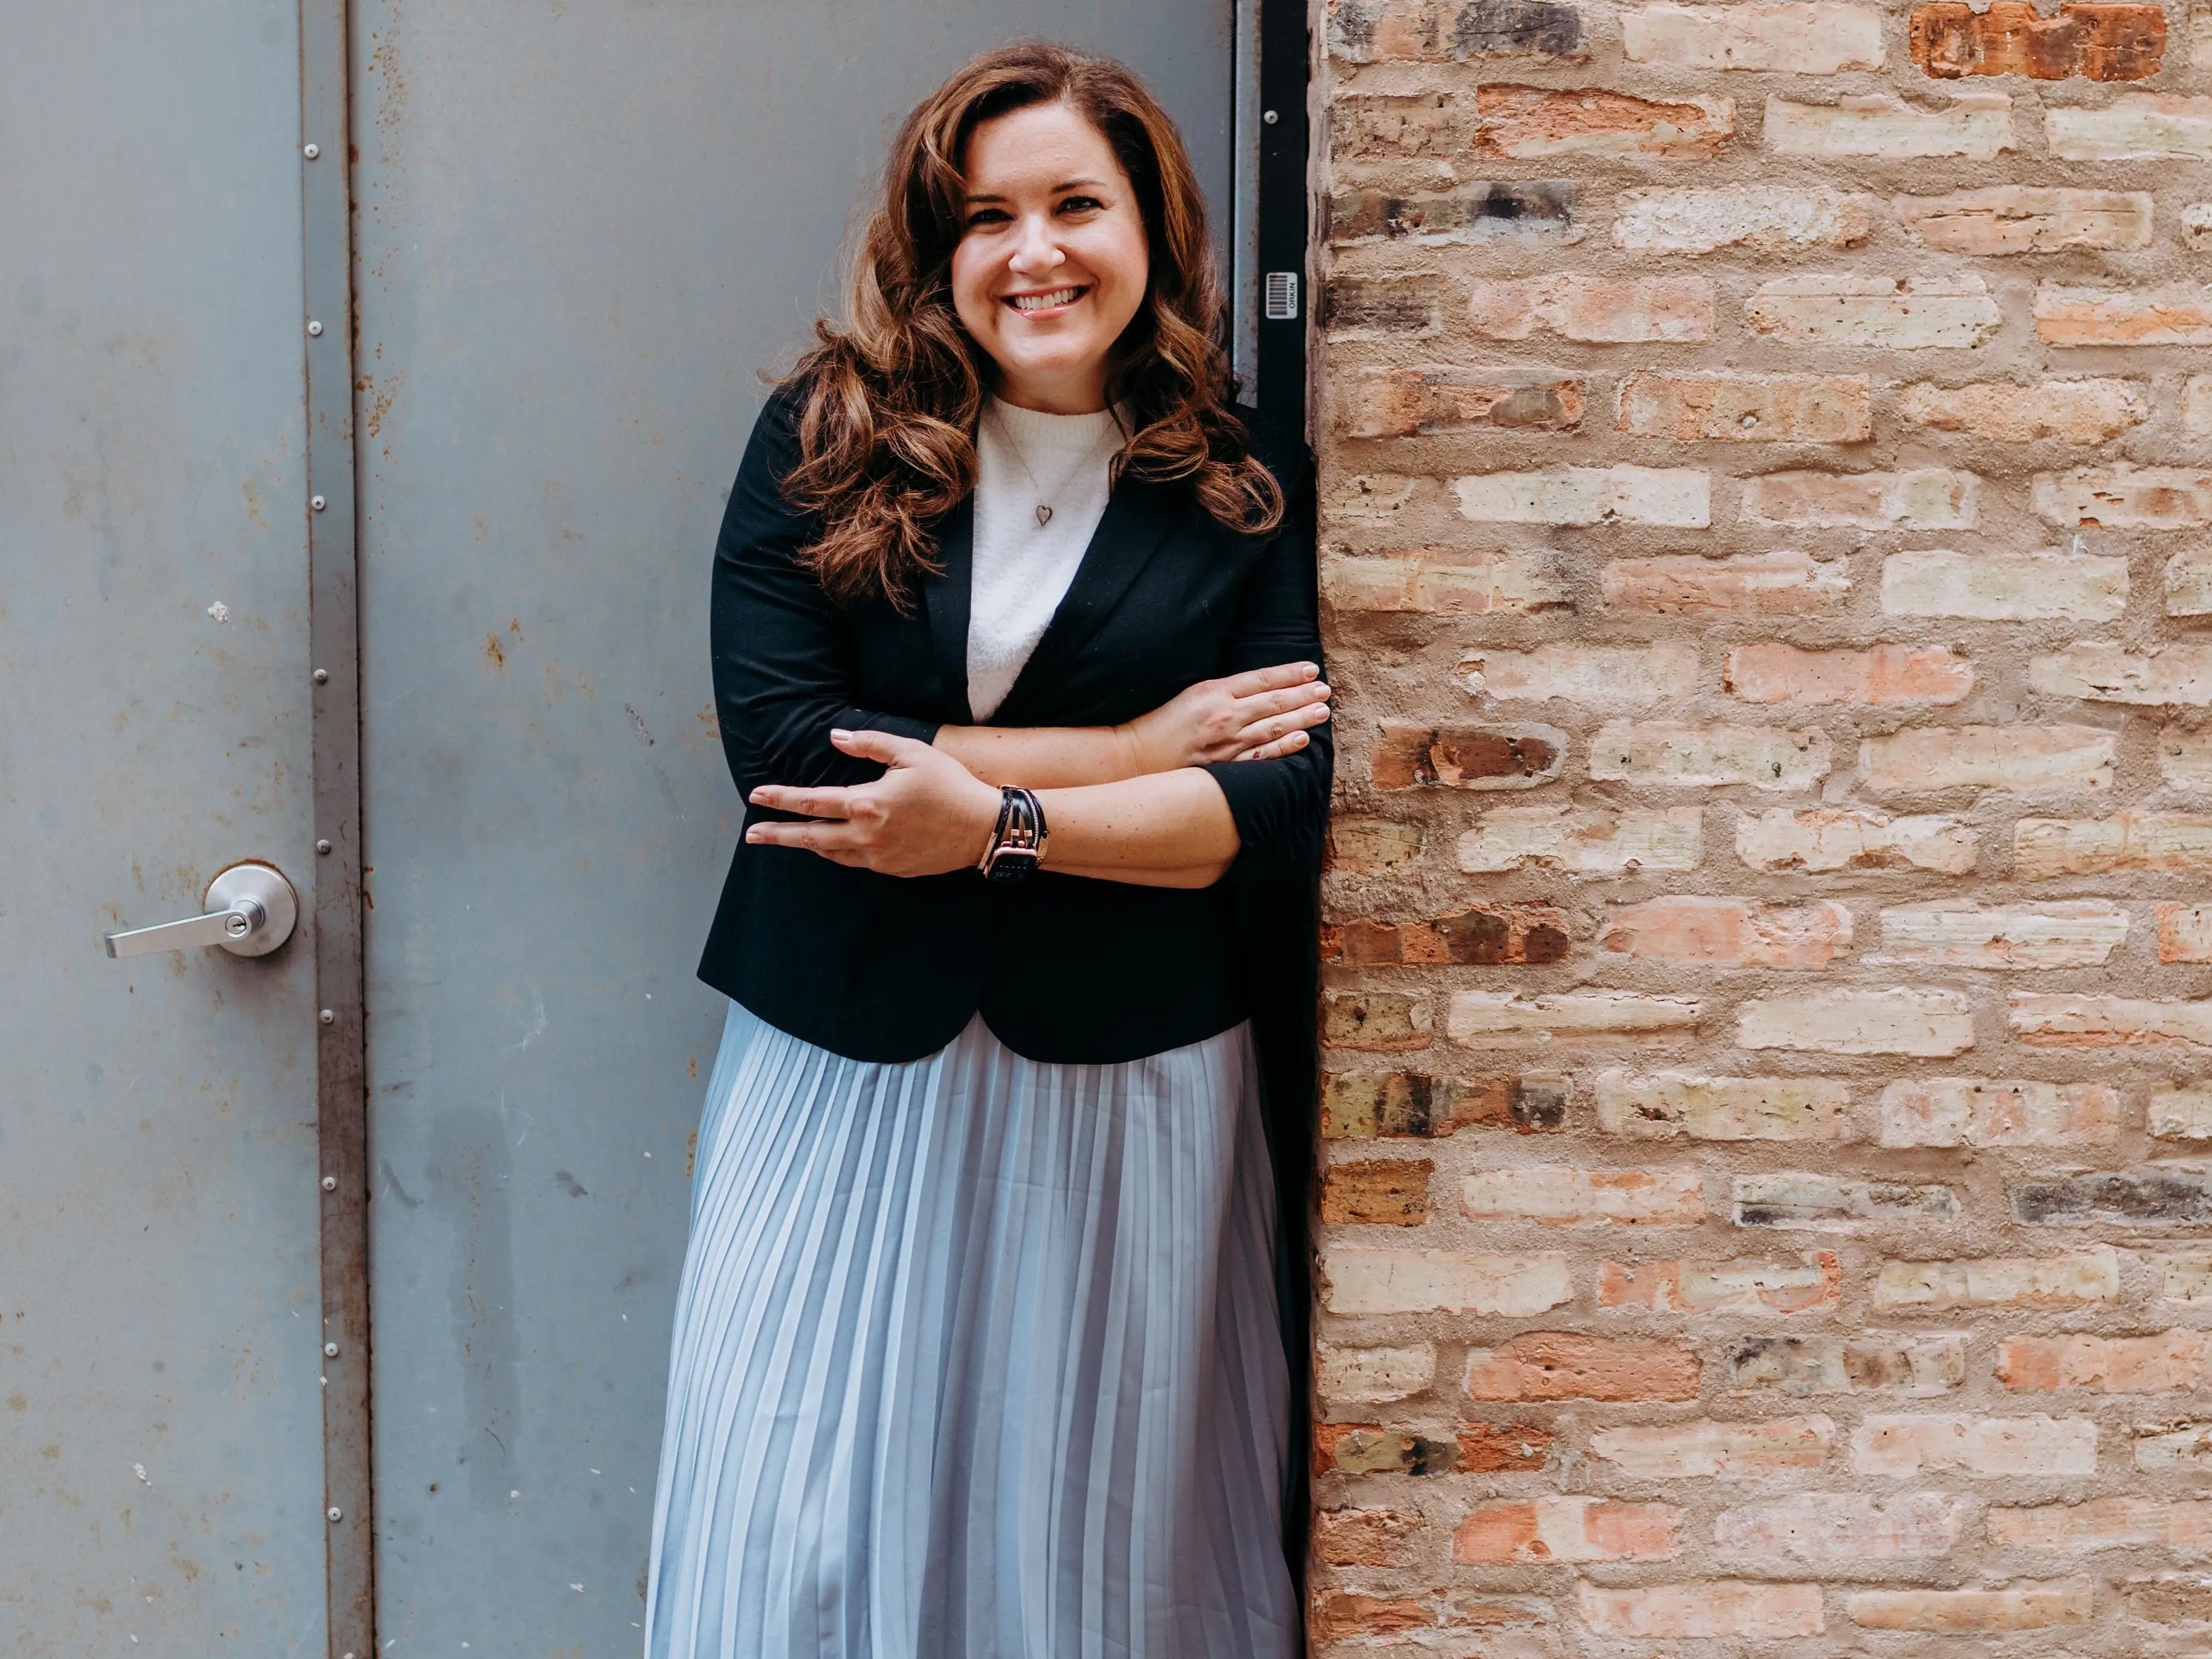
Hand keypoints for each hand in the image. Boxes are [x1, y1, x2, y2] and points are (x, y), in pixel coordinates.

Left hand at [746, 729, 1000, 876]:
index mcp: (868, 803)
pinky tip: (831, 844)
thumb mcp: (912, 752)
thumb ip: (869, 744)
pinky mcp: (892, 869)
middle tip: (752, 834)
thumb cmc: (950, 785)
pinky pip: (854, 860)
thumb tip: (834, 738)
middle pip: (810, 837)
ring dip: (807, 844)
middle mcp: (866, 835)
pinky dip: (837, 851)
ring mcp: (879, 857)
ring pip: (831, 852)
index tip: (757, 796)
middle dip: (777, 835)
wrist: (983, 828)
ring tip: (789, 837)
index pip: (812, 801)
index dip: (781, 799)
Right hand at [1116, 661, 1331, 774]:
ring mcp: (1227, 744)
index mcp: (1214, 692)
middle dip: (1303, 694)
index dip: (1290, 674)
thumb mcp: (1191, 694)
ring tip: (1322, 711)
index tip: (1312, 670)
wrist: (1135, 757)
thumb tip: (1260, 687)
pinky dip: (1284, 747)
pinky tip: (1302, 740)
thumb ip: (1224, 690)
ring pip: (1273, 728)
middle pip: (1274, 702)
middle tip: (1326, 690)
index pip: (1262, 679)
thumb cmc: (1161, 724)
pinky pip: (1262, 756)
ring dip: (1302, 718)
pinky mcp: (1226, 767)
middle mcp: (1224, 716)